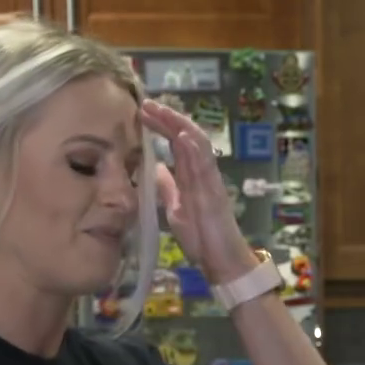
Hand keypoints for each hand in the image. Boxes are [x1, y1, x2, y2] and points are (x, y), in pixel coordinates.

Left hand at [139, 99, 260, 283]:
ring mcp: (209, 180)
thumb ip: (167, 188)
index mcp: (191, 176)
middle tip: (146, 104)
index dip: (161, 126)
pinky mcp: (214, 191)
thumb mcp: (175, 209)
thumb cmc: (201, 238)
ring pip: (197, 144)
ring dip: (178, 125)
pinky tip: (182, 134)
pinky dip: (194, 147)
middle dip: (166, 119)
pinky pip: (206, 164)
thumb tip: (155, 168)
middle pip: (185, 137)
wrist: (222, 260)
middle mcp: (201, 172)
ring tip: (160, 110)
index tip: (143, 113)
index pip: (176, 143)